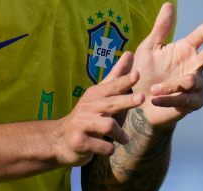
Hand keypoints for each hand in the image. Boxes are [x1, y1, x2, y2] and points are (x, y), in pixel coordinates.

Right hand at [51, 51, 143, 166]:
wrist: (61, 139)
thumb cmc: (87, 115)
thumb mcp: (100, 95)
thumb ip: (116, 76)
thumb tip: (130, 54)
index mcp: (95, 95)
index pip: (112, 86)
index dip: (124, 80)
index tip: (137, 75)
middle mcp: (87, 107)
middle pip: (111, 103)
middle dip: (126, 100)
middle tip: (141, 98)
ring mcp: (82, 124)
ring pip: (108, 125)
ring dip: (120, 134)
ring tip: (124, 139)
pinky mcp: (80, 142)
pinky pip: (103, 146)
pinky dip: (109, 148)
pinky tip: (109, 148)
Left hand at [132, 3, 202, 127]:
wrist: (139, 101)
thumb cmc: (144, 73)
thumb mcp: (148, 49)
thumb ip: (160, 29)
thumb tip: (169, 4)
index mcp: (185, 50)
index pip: (201, 35)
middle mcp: (194, 65)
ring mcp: (196, 85)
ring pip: (191, 81)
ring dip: (171, 85)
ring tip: (155, 89)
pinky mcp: (193, 102)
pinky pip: (185, 99)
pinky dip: (169, 99)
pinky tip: (156, 99)